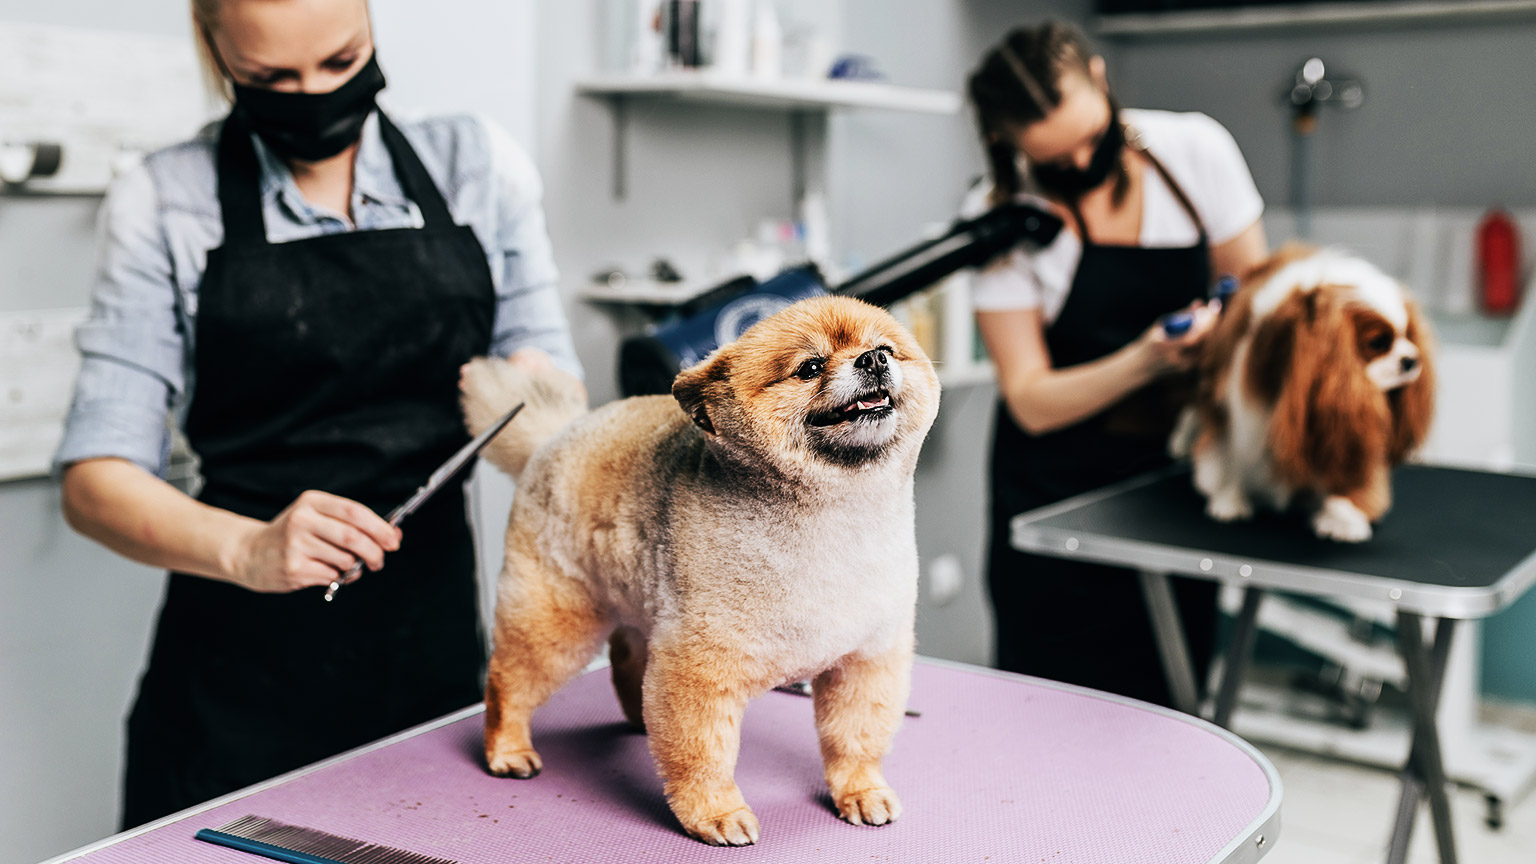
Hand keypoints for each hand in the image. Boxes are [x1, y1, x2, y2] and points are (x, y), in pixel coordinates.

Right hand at [223, 490, 400, 592]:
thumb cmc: (293, 535)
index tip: (394, 541)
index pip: (354, 512)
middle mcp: (302, 520)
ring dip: (354, 567)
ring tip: (346, 567)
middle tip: (379, 561)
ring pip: (344, 559)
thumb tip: (393, 534)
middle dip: (374, 552)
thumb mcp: (318, 519)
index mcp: (312, 502)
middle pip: (352, 537)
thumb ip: (353, 524)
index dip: (379, 527)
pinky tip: (327, 572)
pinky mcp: (293, 567)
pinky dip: (338, 577)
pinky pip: (330, 575)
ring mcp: (295, 544)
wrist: (249, 553)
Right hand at [1139, 298, 1220, 376]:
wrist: (1141, 366)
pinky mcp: (1187, 370)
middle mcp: (1174, 359)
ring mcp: (1181, 367)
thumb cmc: (1150, 341)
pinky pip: (1202, 354)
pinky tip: (1206, 331)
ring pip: (1205, 349)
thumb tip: (1199, 302)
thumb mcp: (1160, 325)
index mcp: (1164, 347)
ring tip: (1210, 319)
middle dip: (1212, 326)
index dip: (1206, 325)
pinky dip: (1206, 341)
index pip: (1192, 339)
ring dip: (1210, 333)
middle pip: (1203, 344)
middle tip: (1215, 312)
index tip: (1213, 309)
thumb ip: (1181, 314)